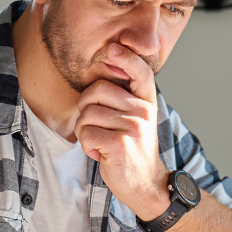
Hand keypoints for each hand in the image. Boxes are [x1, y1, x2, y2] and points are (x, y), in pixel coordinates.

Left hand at [75, 43, 170, 219]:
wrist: (145, 183)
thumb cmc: (133, 149)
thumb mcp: (136, 119)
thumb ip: (124, 98)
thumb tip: (105, 70)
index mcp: (146, 102)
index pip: (140, 72)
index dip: (127, 58)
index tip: (114, 48)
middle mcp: (143, 111)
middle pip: (96, 91)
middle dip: (85, 109)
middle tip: (96, 127)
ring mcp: (133, 126)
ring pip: (86, 115)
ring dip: (85, 132)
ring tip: (101, 143)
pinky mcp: (120, 143)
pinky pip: (86, 134)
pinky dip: (86, 146)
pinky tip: (100, 154)